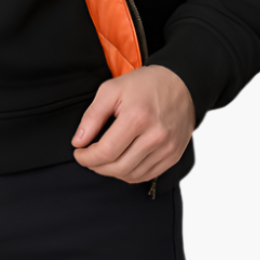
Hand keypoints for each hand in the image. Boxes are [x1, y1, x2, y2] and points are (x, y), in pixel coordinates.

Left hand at [72, 64, 195, 183]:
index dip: (87, 157)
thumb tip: (78, 142)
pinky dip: (129, 174)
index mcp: (137, 117)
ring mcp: (166, 148)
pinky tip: (121, 162)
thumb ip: (92, 117)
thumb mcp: (111, 90)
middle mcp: (155, 136)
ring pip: (131, 175)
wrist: (180, 84)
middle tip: (87, 157)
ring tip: (103, 159)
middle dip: (96, 166)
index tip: (78, 152)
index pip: (106, 152)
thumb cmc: (144, 84)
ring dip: (112, 171)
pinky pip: (146, 176)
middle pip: (118, 167)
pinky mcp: (173, 156)